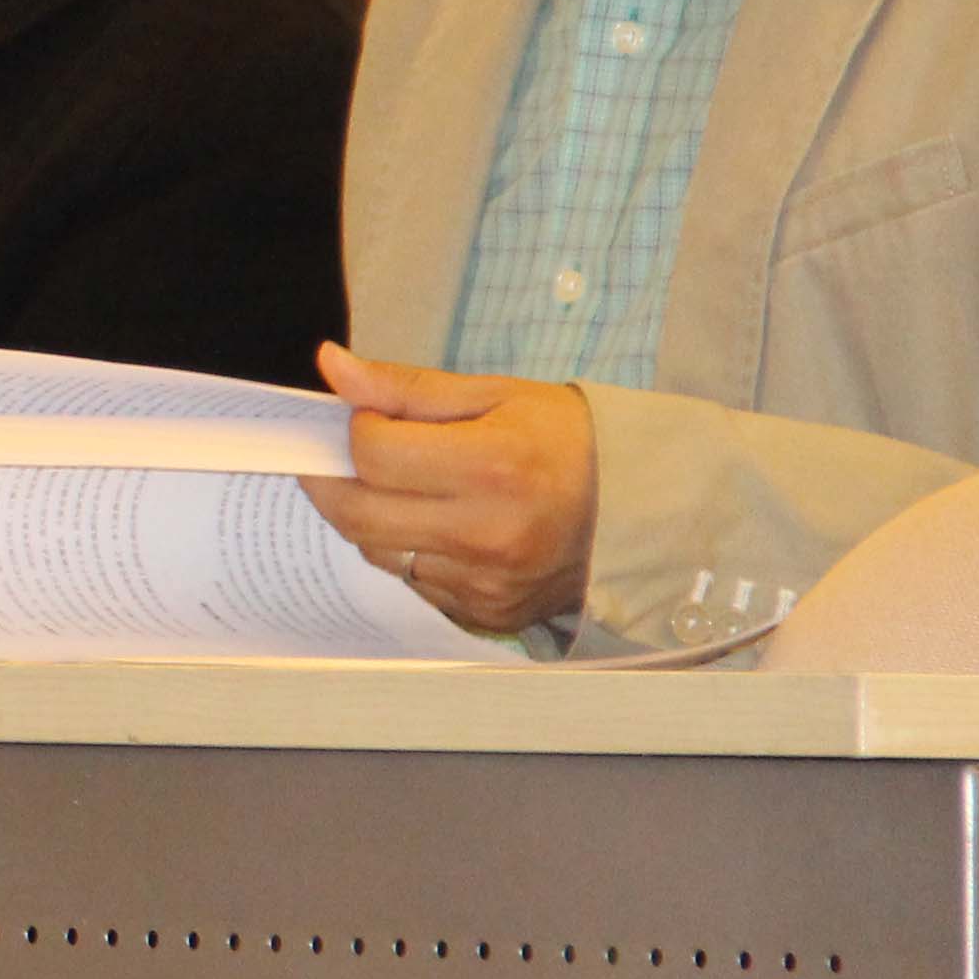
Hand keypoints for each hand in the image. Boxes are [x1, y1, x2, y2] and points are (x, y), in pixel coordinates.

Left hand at [302, 342, 597, 636]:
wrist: (648, 508)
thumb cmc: (570, 441)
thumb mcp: (495, 396)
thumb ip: (405, 387)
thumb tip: (332, 366)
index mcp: (491, 469)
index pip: (372, 454)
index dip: (353, 429)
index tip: (367, 417)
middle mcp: (486, 535)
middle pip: (358, 514)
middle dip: (330, 479)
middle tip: (337, 455)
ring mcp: (487, 583)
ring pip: (379, 552)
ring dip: (369, 516)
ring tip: (400, 487)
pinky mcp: (489, 613)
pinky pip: (415, 583)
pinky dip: (408, 551)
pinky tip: (437, 525)